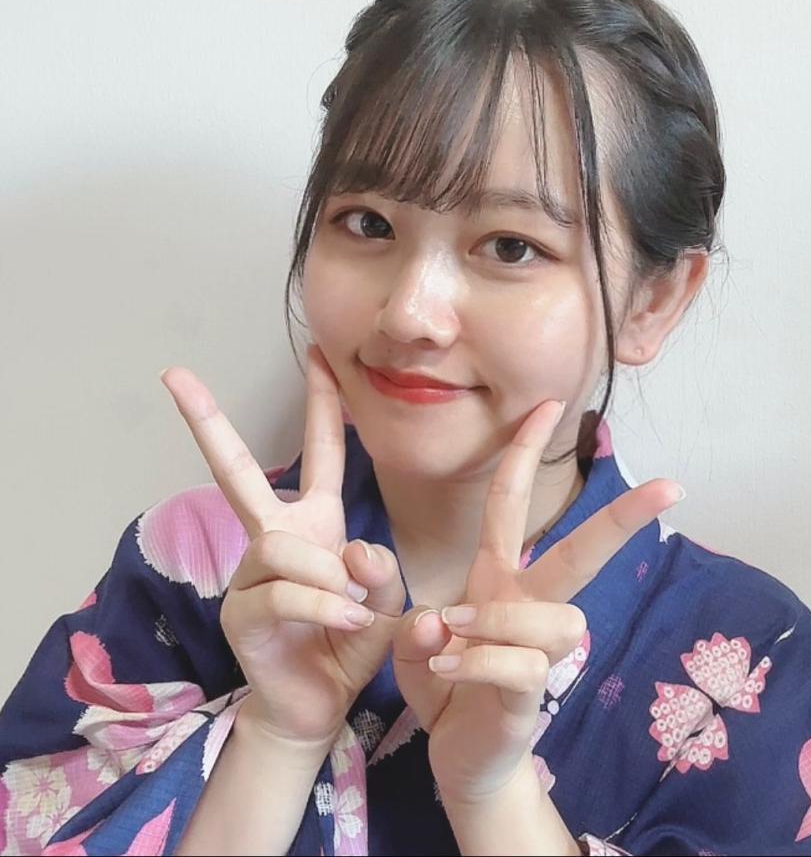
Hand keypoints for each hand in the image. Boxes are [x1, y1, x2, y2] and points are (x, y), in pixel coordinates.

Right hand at [160, 344, 404, 749]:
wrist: (319, 704)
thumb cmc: (350, 644)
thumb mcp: (385, 601)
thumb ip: (382, 572)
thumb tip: (351, 549)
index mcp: (314, 524)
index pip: (322, 454)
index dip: (323, 405)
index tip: (318, 356)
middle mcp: (275, 538)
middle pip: (234, 471)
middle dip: (207, 421)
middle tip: (175, 375)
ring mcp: (250, 574)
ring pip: (280, 547)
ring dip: (326, 577)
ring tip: (352, 608)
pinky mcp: (239, 613)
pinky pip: (282, 593)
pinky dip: (322, 605)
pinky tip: (346, 621)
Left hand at [392, 399, 682, 803]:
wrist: (460, 755)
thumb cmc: (445, 686)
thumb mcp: (413, 644)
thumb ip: (415, 625)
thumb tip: (441, 618)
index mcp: (496, 577)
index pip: (512, 502)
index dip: (526, 452)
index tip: (550, 406)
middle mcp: (525, 604)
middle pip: (580, 554)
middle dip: (619, 518)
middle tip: (668, 486)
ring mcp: (536, 649)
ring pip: (554, 616)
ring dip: (499, 620)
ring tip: (452, 636)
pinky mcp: (534, 694)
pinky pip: (523, 664)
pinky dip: (481, 663)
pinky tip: (449, 670)